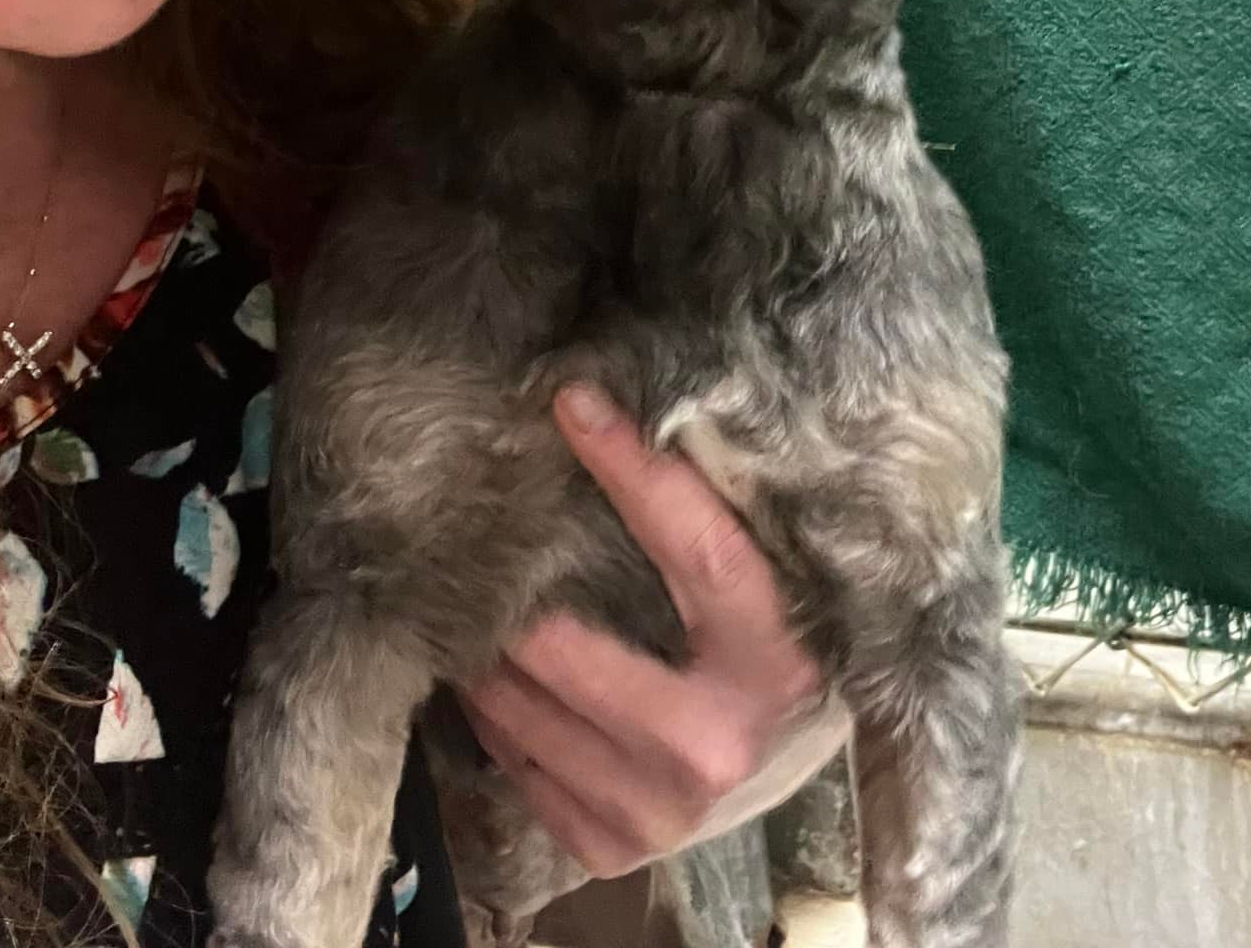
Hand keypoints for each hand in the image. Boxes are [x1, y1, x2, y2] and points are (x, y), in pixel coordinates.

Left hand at [458, 384, 848, 877]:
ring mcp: (661, 806)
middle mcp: (717, 743)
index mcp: (773, 661)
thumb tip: (611, 407)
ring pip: (525, 712)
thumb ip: (703, 522)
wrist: (778, 764)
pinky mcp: (615, 846)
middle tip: (475, 536)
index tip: (572, 402)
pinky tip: (493, 679)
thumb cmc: (762, 649)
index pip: (697, 548)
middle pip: (571, 648)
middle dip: (514, 590)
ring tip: (472, 604)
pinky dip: (495, 718)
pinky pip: (518, 768)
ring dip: (487, 655)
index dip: (632, 470)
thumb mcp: (760, 587)